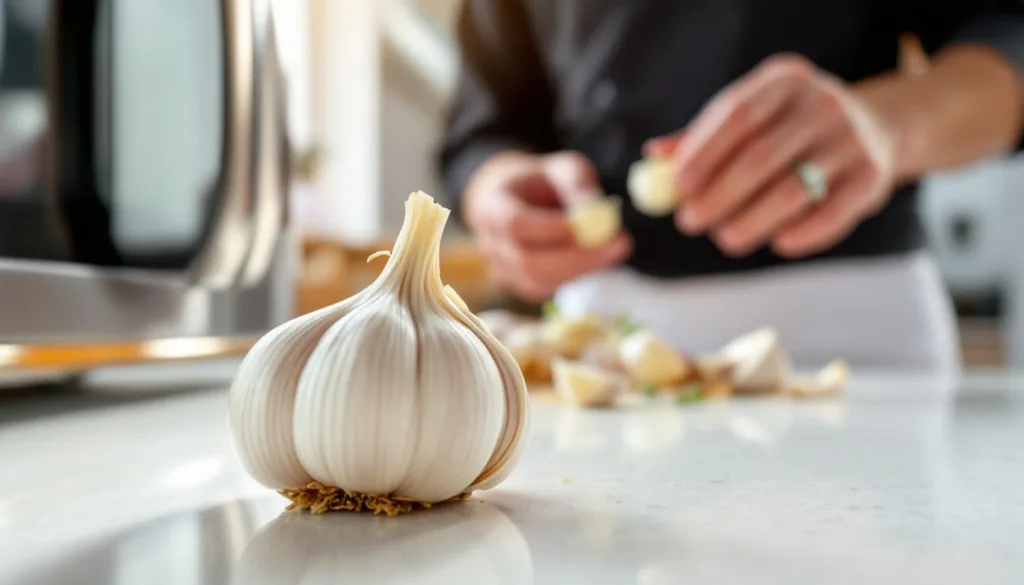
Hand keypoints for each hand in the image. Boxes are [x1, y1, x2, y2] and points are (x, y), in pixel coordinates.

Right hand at [463, 151, 631, 301]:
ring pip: (539, 280)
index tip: (589, 223)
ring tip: (615, 247)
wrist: (523, 201)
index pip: (516, 224)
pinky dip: (577, 275)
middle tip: (619, 242)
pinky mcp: (521, 285)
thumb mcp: (562, 169)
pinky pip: (548, 287)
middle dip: (575, 255)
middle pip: (526, 260)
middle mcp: (490, 242)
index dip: (551, 228)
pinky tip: (598, 257)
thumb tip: (599, 212)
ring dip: (581, 267)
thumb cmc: (544, 182)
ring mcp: (503, 268)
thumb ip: (578, 185)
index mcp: (491, 206)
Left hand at [647, 54, 897, 257]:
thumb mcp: (751, 115)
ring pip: (792, 191)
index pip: (738, 114)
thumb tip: (653, 159)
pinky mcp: (872, 178)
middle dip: (719, 196)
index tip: (678, 188)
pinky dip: (798, 234)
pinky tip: (776, 242)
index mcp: (785, 80)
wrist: (874, 129)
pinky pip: (829, 215)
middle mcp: (823, 103)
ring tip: (726, 238)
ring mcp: (852, 140)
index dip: (704, 153)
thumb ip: (702, 137)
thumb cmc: (789, 127)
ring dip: (751, 222)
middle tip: (690, 222)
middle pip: (761, 157)